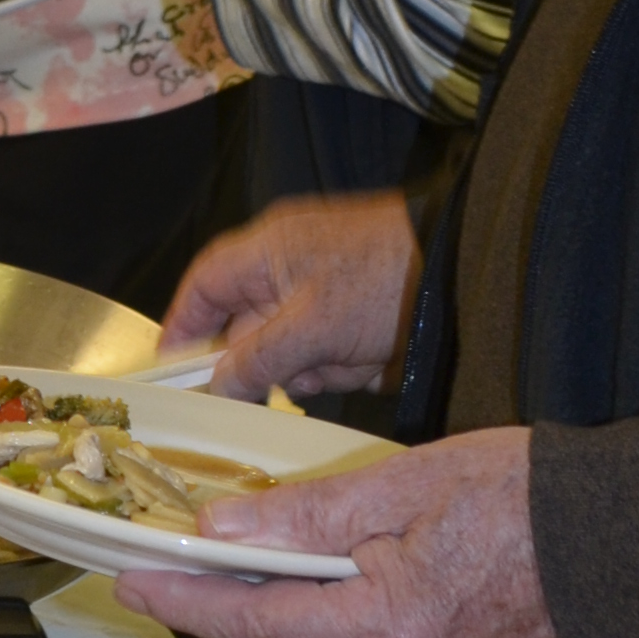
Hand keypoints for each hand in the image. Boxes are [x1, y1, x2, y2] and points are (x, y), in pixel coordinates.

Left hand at [113, 426, 566, 637]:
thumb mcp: (405, 483)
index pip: (253, 620)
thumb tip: (223, 529)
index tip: (133, 583)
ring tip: (254, 587)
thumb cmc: (529, 497)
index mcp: (386, 627)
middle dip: (228, 620)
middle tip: (187, 577)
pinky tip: (338, 612)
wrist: (636, 544)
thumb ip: (307, 516)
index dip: (186, 601)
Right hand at [160, 189, 420, 399]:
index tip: (172, 370)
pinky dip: (343, 366)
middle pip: (247, 330)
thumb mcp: (311, 325)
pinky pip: (328, 356)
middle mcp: (288, 269)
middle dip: (268, 362)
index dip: (183, 327)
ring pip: (290, 351)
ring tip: (347, 358)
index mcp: (266, 251)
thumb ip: (256, 360)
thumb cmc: (386, 276)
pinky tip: (368, 358)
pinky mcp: (353, 318)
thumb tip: (217, 386)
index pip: (203, 287)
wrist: (466, 270)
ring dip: (313, 368)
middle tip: (288, 378)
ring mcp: (323, 295)